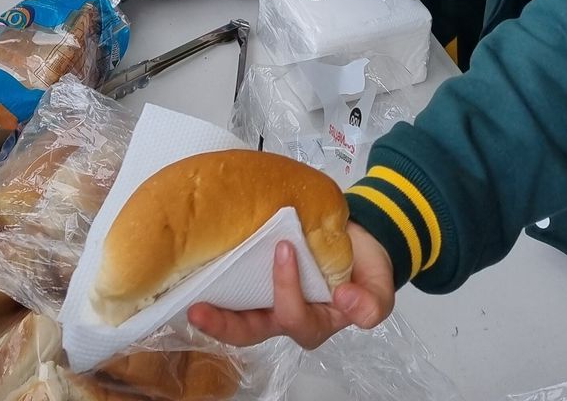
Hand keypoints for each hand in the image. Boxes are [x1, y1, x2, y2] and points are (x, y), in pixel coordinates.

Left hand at [188, 228, 394, 350]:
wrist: (361, 236)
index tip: (286, 249)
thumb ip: (371, 303)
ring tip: (187, 293)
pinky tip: (198, 262)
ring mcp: (268, 296)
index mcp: (312, 323)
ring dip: (212, 306)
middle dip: (222, 324)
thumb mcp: (379, 287)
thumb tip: (343, 300)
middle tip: (198, 309)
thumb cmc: (366, 265)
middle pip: (250, 329)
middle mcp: (284, 314)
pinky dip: (217, 277)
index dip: (286, 289)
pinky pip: (235, 282)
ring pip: (236, 311)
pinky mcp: (257, 272)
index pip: (293, 317)